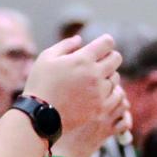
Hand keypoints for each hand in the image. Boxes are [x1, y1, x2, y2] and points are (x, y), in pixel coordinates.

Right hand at [25, 36, 124, 156]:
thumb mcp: (46, 58)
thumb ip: (65, 45)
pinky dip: (110, 93)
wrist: (39, 117)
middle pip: (116, 58)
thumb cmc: (40, 85)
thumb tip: (80, 39)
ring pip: (116, 78)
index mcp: (82, 59)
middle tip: (99, 62)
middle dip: (109, 57)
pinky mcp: (101, 108)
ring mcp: (100, 93)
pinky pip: (117, 97)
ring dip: (107, 77)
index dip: (105, 42)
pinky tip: (99, 95)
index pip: (108, 43)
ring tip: (93, 82)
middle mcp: (95, 74)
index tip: (100, 47)